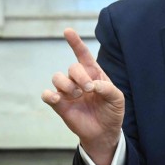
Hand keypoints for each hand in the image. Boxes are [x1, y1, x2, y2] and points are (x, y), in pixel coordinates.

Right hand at [41, 28, 125, 164]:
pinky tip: (57, 98)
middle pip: (72, 67)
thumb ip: (108, 88)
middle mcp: (78, 80)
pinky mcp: (60, 105)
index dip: (75, 42)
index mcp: (93, 74)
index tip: (67, 31)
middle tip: (88, 89)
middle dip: (80, 76)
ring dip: (67, 85)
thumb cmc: (111, 112)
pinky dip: (49, 94)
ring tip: (77, 96)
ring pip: (57, 78)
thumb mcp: (117, 99)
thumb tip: (92, 85)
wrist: (104, 133)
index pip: (83, 55)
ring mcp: (68, 92)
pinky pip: (47, 95)